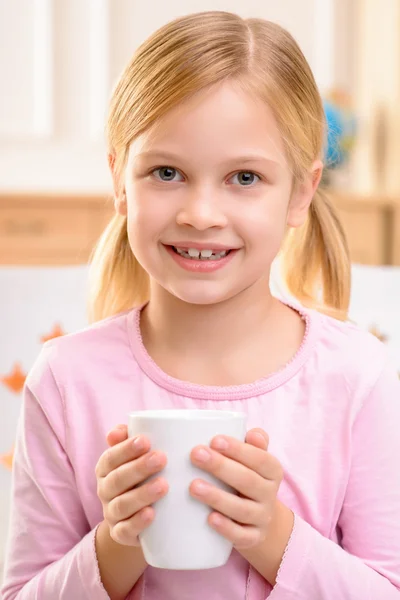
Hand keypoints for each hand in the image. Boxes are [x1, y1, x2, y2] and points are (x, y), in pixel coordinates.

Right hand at [95, 424, 167, 545]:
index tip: (146, 440)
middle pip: (116, 480)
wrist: (142, 518)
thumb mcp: (138, 456)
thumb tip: (121, 430)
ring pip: (121, 505)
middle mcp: (105, 491)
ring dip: (141, 494)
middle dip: (138, 468)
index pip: (110, 458)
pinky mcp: (121, 534)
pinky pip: (125, 531)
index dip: (125, 449)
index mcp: (106, 469)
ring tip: (164, 485)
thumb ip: (131, 439)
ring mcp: (112, 514)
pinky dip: (137, 523)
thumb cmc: (143, 476)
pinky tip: (152, 514)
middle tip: (161, 458)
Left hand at [189, 428, 282, 549]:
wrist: (258, 519)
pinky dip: (226, 528)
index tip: (214, 440)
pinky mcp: (252, 538)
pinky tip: (209, 518)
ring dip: (217, 497)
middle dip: (220, 467)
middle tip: (196, 454)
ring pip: (241, 509)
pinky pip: (240, 536)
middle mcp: (270, 494)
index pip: (259, 458)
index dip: (238, 449)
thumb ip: (254, 443)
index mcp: (272, 470)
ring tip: (193, 486)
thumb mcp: (254, 459)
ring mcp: (261, 518)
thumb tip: (251, 432)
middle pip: (247, 481)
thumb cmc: (247, 477)